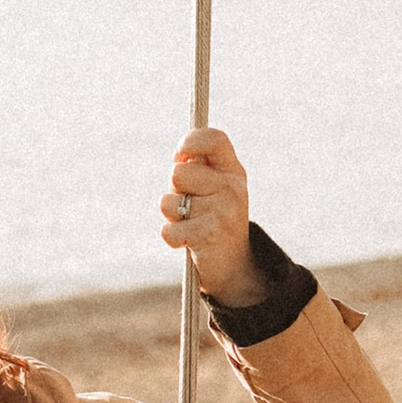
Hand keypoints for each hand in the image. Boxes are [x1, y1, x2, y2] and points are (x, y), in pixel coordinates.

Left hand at [162, 126, 257, 301]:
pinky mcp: (208, 236)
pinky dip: (172, 237)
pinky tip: (187, 241)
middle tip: (188, 203)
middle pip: (178, 173)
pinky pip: (168, 230)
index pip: (214, 139)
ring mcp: (222, 211)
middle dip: (174, 189)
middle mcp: (231, 188)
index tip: (180, 156)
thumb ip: (197, 167)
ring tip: (189, 223)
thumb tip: (179, 158)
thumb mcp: (214, 187)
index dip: (190, 142)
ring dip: (171, 215)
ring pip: (167, 202)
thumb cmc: (214, 218)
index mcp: (232, 171)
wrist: (234, 264)